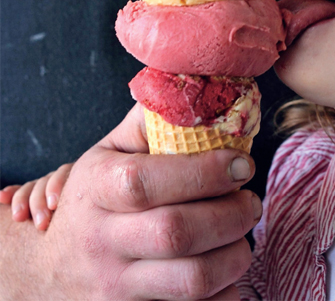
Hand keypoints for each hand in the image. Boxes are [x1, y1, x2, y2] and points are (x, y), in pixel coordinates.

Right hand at [0, 103, 259, 300]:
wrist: (51, 271)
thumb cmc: (94, 200)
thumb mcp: (108, 153)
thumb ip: (151, 121)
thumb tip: (200, 86)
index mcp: (99, 190)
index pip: (149, 181)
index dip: (205, 172)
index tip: (242, 164)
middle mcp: (103, 242)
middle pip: (177, 233)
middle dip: (231, 214)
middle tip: (251, 202)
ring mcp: (115, 289)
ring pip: (190, 281)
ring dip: (235, 257)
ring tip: (243, 237)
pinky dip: (224, 298)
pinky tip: (229, 276)